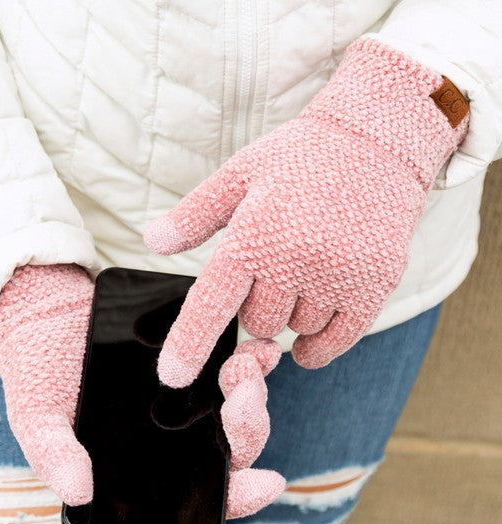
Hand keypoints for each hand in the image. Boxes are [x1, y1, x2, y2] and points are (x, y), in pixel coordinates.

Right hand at [0, 264, 285, 516]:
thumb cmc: (42, 375)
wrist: (48, 317)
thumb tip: (79, 491)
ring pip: (241, 409)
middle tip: (241, 392)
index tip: (266, 482)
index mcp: (144, 464)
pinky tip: (258, 348)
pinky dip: (254, 360)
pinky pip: (232, 366)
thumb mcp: (37, 417)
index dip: (238, 497)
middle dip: (247, 426)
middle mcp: (174, 437)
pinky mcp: (195, 360)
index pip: (200, 496)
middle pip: (231, 447)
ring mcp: (189, 398)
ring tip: (244, 364)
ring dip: (252, 391)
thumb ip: (54, 455)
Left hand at [144, 38, 467, 387]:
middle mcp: (294, 259)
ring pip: (296, 331)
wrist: (376, 141)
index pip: (212, 303)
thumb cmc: (298, 158)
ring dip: (293, 313)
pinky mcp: (375, 286)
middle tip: (274, 268)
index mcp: (252, 234)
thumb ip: (194, 215)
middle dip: (257, 306)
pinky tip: (314, 324)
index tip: (172, 377)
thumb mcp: (239, 174)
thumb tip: (152, 242)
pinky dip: (319, 344)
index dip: (189, 344)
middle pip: (257, 324)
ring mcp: (338, 275)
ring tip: (307, 269)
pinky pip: (336, 341)